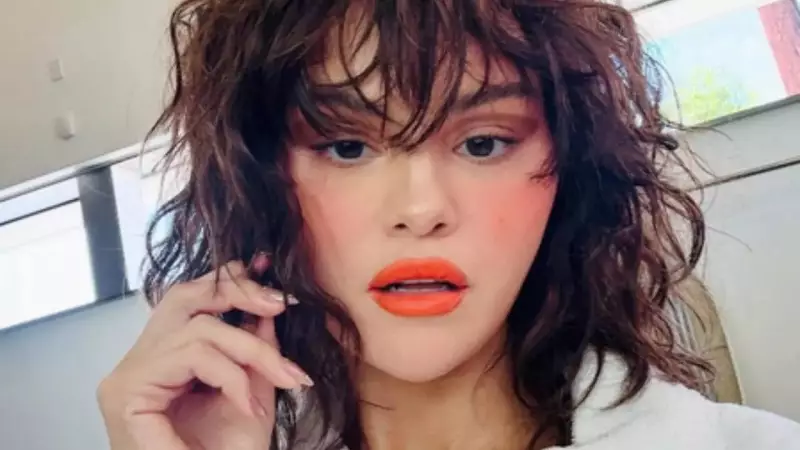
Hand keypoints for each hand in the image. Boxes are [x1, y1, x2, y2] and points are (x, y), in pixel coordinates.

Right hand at [97, 256, 310, 449]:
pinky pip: (192, 356)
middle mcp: (138, 361)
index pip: (189, 301)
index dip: (230, 284)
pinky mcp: (128, 390)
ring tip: (282, 378)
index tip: (275, 287)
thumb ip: (252, 352)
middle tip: (280, 304)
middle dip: (239, 293)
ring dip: (252, 350)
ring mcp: (128, 375)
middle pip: (184, 296)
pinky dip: (231, 376)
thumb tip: (266, 308)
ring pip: (198, 329)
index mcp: (161, 360)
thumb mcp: (249, 394)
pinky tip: (248, 405)